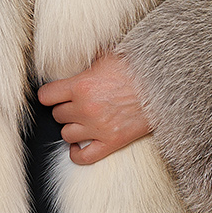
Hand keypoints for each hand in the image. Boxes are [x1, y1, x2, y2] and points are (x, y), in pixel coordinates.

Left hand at [37, 51, 150, 165]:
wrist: (165, 84)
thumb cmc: (139, 67)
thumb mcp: (107, 55)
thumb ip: (86, 61)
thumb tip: (74, 57)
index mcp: (82, 86)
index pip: (46, 96)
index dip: (49, 95)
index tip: (54, 94)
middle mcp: (86, 108)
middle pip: (58, 114)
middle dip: (65, 108)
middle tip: (76, 103)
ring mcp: (98, 128)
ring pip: (66, 134)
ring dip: (72, 127)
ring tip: (81, 120)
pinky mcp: (112, 142)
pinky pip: (84, 157)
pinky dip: (77, 153)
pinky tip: (78, 146)